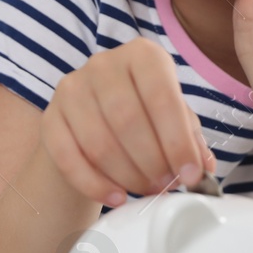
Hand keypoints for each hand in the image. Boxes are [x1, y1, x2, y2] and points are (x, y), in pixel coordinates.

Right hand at [40, 38, 217, 205]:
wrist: (94, 121)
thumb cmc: (144, 116)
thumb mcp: (172, 119)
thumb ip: (189, 139)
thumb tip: (202, 168)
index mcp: (142, 55)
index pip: (162, 97)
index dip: (178, 141)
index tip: (190, 175)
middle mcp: (104, 64)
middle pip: (127, 120)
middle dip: (152, 161)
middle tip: (165, 185)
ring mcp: (72, 88)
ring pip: (99, 142)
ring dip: (127, 175)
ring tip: (145, 190)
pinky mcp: (50, 117)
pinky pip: (69, 158)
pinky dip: (94, 184)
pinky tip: (116, 197)